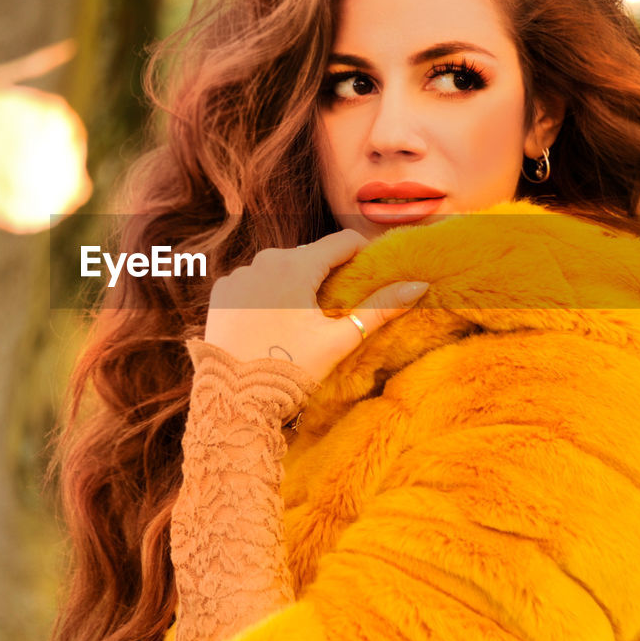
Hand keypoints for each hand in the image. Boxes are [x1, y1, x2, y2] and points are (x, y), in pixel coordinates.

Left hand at [204, 229, 428, 381]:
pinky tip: (272, 321)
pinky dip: (266, 294)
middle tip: (341, 301)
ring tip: (304, 315)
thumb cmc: (289, 370)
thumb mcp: (338, 340)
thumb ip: (379, 309)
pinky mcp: (221, 292)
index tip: (373, 269)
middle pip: (309, 254)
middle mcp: (264, 261)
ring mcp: (238, 275)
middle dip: (328, 272)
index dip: (363, 252)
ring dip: (295, 282)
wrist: (232, 399)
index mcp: (296, 266)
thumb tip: (419, 285)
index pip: (342, 241)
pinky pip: (252, 282)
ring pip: (279, 267)